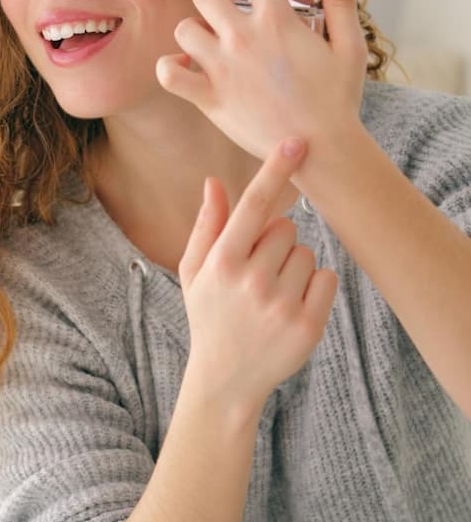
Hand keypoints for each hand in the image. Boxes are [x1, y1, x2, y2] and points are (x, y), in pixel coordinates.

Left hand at [155, 0, 366, 173]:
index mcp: (276, 22)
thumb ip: (343, 2)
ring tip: (208, 35)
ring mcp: (222, 69)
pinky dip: (170, 68)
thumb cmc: (337, 100)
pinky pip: (170, 76)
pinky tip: (186, 66)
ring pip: (185, 29)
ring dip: (194, 28)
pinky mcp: (210, 99)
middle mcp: (242, 40)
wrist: (320, 148)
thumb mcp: (350, 46)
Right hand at [179, 138, 337, 415]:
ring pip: (306, 252)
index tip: (297, 142)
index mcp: (221, 263)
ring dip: (293, 265)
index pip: (252, 206)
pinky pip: (326, 276)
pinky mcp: (308, 324)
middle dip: (275, 242)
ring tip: (270, 295)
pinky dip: (314, 285)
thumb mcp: (194, 272)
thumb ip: (207, 226)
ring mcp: (281, 304)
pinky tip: (291, 306)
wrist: (226, 379)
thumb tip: (213, 181)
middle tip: (256, 273)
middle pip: (285, 228)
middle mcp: (251, 282)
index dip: (274, 170)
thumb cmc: (209, 315)